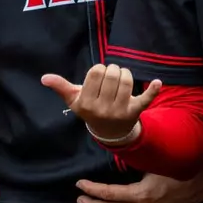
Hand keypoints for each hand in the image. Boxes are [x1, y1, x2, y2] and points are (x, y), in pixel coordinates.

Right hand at [43, 64, 160, 146]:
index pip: (96, 72)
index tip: (99, 76)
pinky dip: (153, 90)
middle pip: (112, 74)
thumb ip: (61, 88)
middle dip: (113, 70)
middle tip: (111, 76)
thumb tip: (44, 78)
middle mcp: (102, 108)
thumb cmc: (90, 110)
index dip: (99, 69)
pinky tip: (158, 82)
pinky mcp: (135, 112)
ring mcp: (120, 111)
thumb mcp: (74, 101)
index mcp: (86, 103)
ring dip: (125, 74)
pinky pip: (146, 99)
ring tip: (122, 78)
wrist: (109, 132)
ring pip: (127, 81)